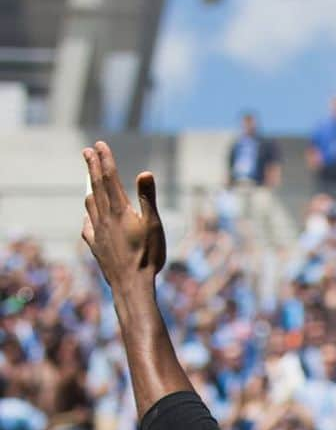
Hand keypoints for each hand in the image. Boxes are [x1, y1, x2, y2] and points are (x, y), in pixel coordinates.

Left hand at [81, 141, 165, 292]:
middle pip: (96, 186)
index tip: (99, 144)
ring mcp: (98, 232)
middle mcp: (105, 217)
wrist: (131, 284)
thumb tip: (145, 172)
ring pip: (90, 204)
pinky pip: (87, 226)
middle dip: (92, 167)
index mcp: (120, 210)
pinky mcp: (96, 246)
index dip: (105, 159)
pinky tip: (89, 218)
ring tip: (90, 182)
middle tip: (88, 151)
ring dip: (90, 189)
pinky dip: (88, 216)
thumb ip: (147, 198)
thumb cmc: (147, 255)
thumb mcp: (153, 225)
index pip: (110, 178)